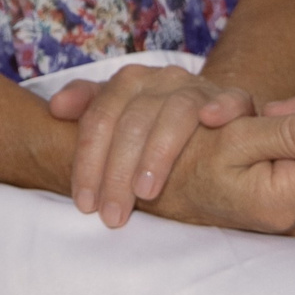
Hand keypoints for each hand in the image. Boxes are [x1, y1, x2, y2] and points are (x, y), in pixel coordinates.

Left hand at [48, 64, 257, 226]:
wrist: (207, 111)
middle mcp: (162, 80)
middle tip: (112, 214)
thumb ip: (86, 107)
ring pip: (175, 113)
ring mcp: (199, 88)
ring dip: (159, 152)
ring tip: (146, 192)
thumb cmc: (152, 123)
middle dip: (117, 172)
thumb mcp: (117, 114)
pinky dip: (224, 107)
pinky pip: (233, 100)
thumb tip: (57, 109)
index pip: (100, 119)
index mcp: (129, 82)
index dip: (88, 162)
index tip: (84, 203)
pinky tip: (212, 120)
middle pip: (132, 122)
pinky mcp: (236, 100)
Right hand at [137, 89, 294, 235]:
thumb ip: (286, 134)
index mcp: (286, 200)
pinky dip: (286, 144)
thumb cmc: (188, 162)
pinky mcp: (285, 205)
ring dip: (294, 130)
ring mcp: (292, 212)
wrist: (161, 189)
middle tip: (270, 109)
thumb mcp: (232, 138)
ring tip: (257, 122)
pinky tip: (258, 137)